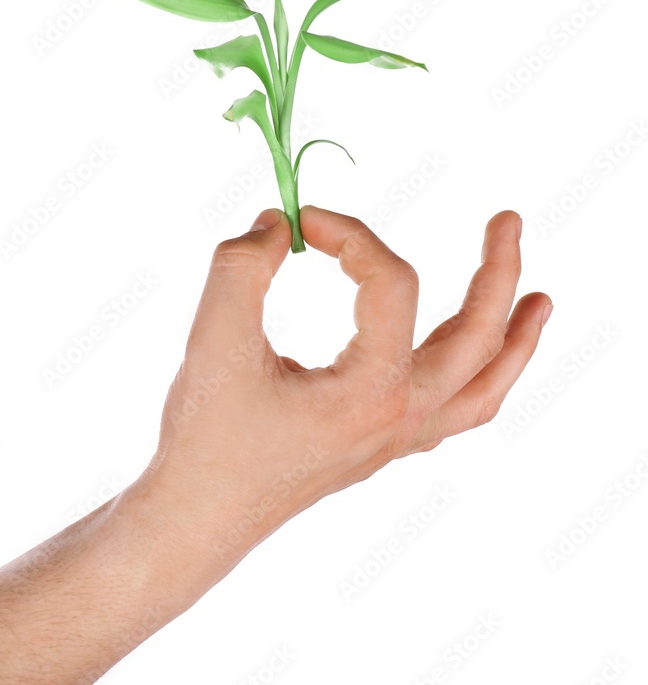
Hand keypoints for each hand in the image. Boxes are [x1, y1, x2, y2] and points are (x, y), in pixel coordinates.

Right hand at [135, 205, 551, 557]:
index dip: (349, 235)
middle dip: (499, 274)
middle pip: (479, 338)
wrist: (196, 516)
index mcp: (371, 390)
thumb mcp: (214, 339)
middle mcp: (398, 418)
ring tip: (541, 300)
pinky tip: (471, 361)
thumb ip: (240, 266)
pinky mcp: (376, 449)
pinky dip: (479, 380)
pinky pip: (453, 414)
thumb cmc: (206, 436)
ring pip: (482, 387)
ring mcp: (393, 440)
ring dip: (514, 339)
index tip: (298, 222)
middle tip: (508, 221)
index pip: (391, 284)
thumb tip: (274, 224)